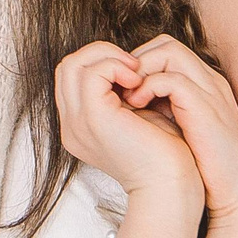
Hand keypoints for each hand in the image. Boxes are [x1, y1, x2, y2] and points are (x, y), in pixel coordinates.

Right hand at [56, 41, 199, 205]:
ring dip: (107, 57)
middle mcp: (72, 127)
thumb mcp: (138, 115)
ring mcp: (78, 124)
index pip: (72, 78)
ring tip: (135, 72)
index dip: (99, 63)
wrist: (170, 183)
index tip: (132, 72)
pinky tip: (137, 80)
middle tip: (133, 66)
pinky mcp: (94, 118)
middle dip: (100, 54)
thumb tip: (127, 64)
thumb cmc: (164, 153)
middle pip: (66, 67)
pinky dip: (115, 66)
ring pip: (73, 65)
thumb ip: (124, 93)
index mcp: (80, 128)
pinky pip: (92, 73)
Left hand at [122, 36, 237, 223]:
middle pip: (165, 44)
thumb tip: (125, 101)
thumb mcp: (179, 129)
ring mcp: (209, 90)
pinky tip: (136, 108)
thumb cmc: (206, 167)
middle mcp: (207, 80)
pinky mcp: (206, 108)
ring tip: (126, 98)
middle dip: (136, 63)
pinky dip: (148, 88)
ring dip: (140, 71)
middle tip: (119, 90)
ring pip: (169, 51)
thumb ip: (160, 110)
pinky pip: (172, 79)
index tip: (121, 91)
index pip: (164, 50)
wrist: (236, 192)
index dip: (138, 66)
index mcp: (202, 85)